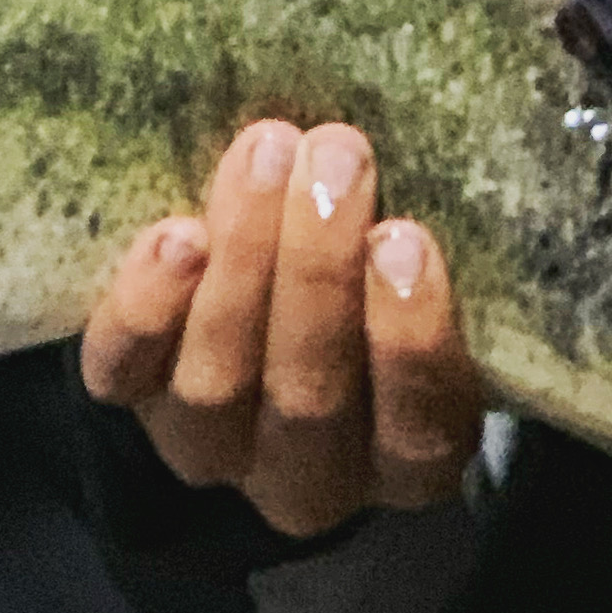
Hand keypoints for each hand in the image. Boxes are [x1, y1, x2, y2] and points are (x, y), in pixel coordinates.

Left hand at [81, 120, 487, 535]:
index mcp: (410, 460)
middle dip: (319, 270)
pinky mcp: (131, 400)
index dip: (411, 339)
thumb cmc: (375, 265)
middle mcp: (310, 476)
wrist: (269, 275)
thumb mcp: (420, 270)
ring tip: (263, 156)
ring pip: (218, 382)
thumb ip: (431, 242)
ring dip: (244, 260)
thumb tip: (487, 135)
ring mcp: (212, 446)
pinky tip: (176, 237)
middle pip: (310, 397)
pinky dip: (148, 307)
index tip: (406, 238)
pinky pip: (124, 374)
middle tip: (333, 157)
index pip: (422, 427)